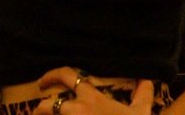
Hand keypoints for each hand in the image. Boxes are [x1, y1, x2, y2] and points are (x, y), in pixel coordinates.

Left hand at [33, 69, 153, 114]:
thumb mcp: (141, 112)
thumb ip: (142, 95)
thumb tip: (146, 81)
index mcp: (92, 98)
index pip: (67, 76)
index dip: (52, 75)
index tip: (42, 82)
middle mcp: (76, 111)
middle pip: (47, 106)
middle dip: (40, 110)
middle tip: (38, 112)